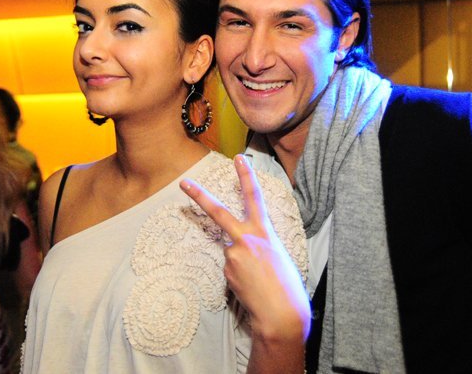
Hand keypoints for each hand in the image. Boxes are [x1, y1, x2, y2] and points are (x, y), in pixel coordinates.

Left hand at [180, 155, 310, 344]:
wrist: (280, 313)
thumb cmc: (287, 285)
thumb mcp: (278, 254)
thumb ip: (260, 243)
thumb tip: (244, 246)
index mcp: (265, 231)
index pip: (254, 197)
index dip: (246, 176)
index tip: (238, 158)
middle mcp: (246, 238)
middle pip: (218, 212)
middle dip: (199, 196)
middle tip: (183, 183)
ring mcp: (233, 254)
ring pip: (231, 250)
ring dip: (242, 262)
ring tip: (258, 279)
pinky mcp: (226, 271)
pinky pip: (231, 268)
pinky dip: (239, 274)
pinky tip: (251, 285)